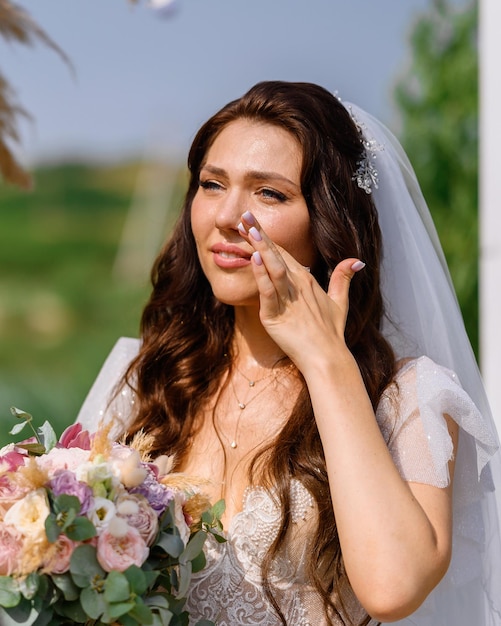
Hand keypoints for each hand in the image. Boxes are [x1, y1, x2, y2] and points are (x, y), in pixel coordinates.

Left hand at [238, 211, 364, 370]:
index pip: (285, 253)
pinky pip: (268, 292)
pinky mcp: (276, 316)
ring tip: (247, 228)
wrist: (328, 358)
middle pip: (276, 254)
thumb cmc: (331, 333)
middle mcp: (298, 286)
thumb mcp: (339, 302)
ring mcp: (288, 300)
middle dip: (259, 234)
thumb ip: (342, 279)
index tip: (254, 223)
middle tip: (245, 214)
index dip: (269, 237)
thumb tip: (355, 261)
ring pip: (272, 268)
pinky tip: (254, 259)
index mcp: (307, 281)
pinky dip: (261, 275)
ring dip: (260, 247)